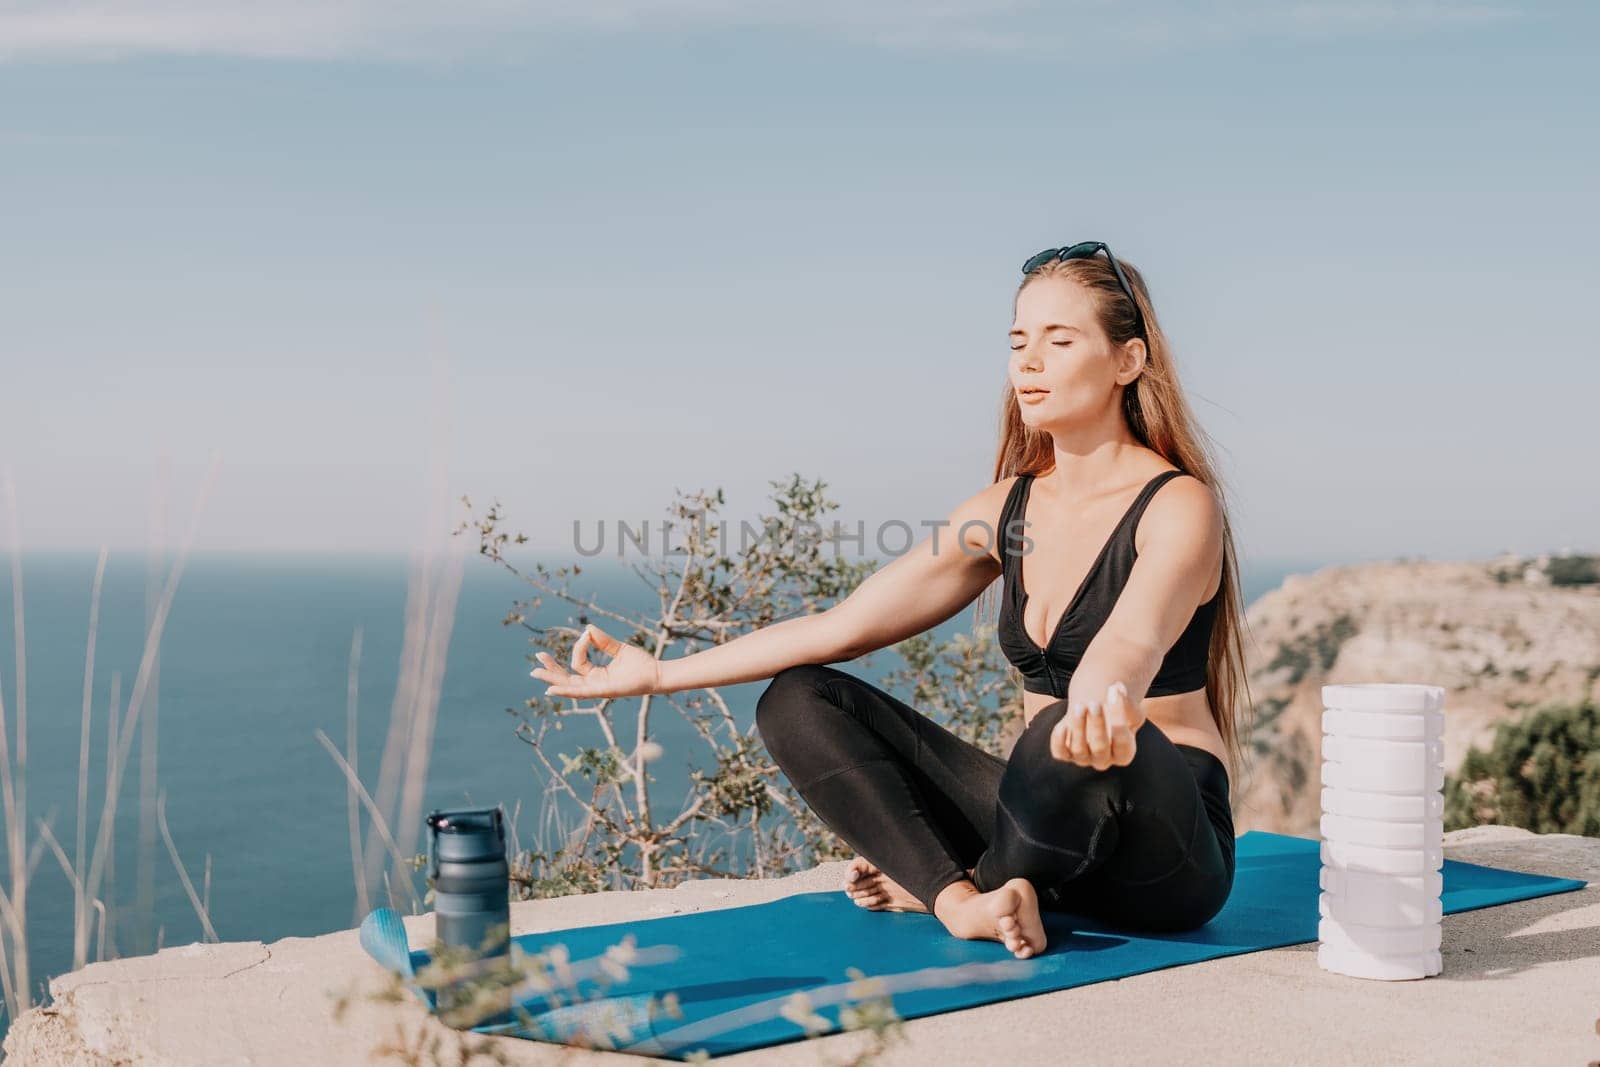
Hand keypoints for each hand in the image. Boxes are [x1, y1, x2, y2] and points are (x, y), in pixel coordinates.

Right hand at [530, 623, 660, 698]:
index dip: (579, 647)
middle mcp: (595, 684)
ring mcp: (598, 689)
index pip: (578, 663)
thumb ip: (603, 641)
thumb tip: (587, 628)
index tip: (586, 634)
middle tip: (536, 660)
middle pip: (567, 679)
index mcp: (597, 676)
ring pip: (570, 686)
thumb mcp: (619, 649)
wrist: (658, 673)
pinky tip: (553, 689)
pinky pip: (582, 692)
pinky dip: (566, 691)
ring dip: (553, 680)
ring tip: (536, 673)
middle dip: (551, 670)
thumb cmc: (641, 664)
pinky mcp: (604, 692)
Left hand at [1048, 681, 1142, 769]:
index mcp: (1123, 753)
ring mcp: (1083, 758)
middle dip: (1097, 725)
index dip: (1119, 718)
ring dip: (1078, 727)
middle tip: (1095, 704)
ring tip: (1080, 706)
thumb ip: (1127, 702)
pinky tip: (1062, 725)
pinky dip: (1059, 741)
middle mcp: (1103, 760)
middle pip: (1100, 748)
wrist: (1094, 717)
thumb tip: (1117, 689)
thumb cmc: (1116, 715)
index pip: (1122, 741)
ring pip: (1079, 749)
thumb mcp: (1129, 710)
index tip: (1115, 692)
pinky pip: (1060, 752)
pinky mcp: (1065, 754)